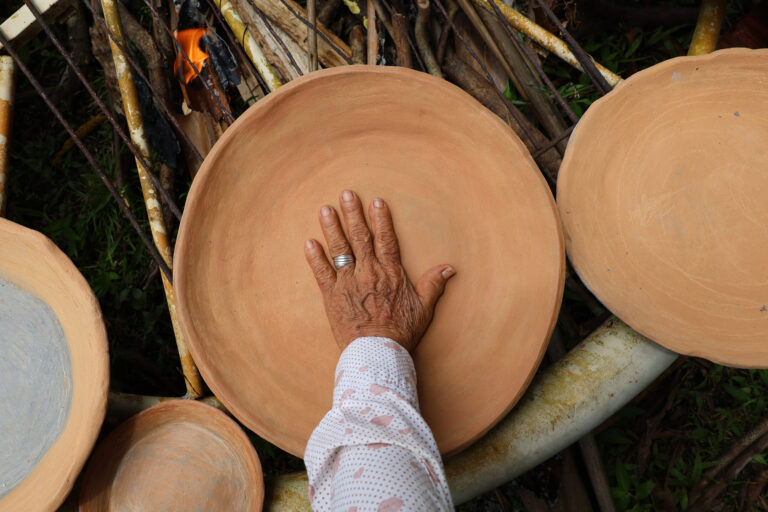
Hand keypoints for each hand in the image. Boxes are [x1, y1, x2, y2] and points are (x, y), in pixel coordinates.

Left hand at [304, 190, 455, 351]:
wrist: (378, 352)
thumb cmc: (401, 332)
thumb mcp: (424, 308)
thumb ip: (434, 284)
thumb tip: (449, 268)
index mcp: (391, 273)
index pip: (385, 239)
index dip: (380, 219)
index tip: (375, 202)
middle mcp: (369, 273)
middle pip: (360, 237)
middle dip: (352, 214)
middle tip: (346, 194)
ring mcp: (348, 283)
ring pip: (339, 250)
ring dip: (332, 228)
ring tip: (325, 209)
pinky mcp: (332, 297)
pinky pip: (321, 273)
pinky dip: (315, 258)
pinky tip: (309, 243)